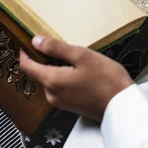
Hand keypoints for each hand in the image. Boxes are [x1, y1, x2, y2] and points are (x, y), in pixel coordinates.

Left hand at [19, 36, 133, 121]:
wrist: (122, 106)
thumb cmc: (106, 78)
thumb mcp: (83, 56)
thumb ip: (57, 48)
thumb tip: (35, 41)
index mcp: (51, 81)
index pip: (26, 66)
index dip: (24, 52)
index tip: (29, 40)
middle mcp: (51, 95)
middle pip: (38, 73)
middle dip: (43, 59)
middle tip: (59, 45)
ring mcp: (60, 102)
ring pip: (50, 80)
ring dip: (55, 68)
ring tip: (73, 57)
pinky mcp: (70, 106)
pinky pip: (59, 88)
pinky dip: (63, 77)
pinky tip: (79, 71)